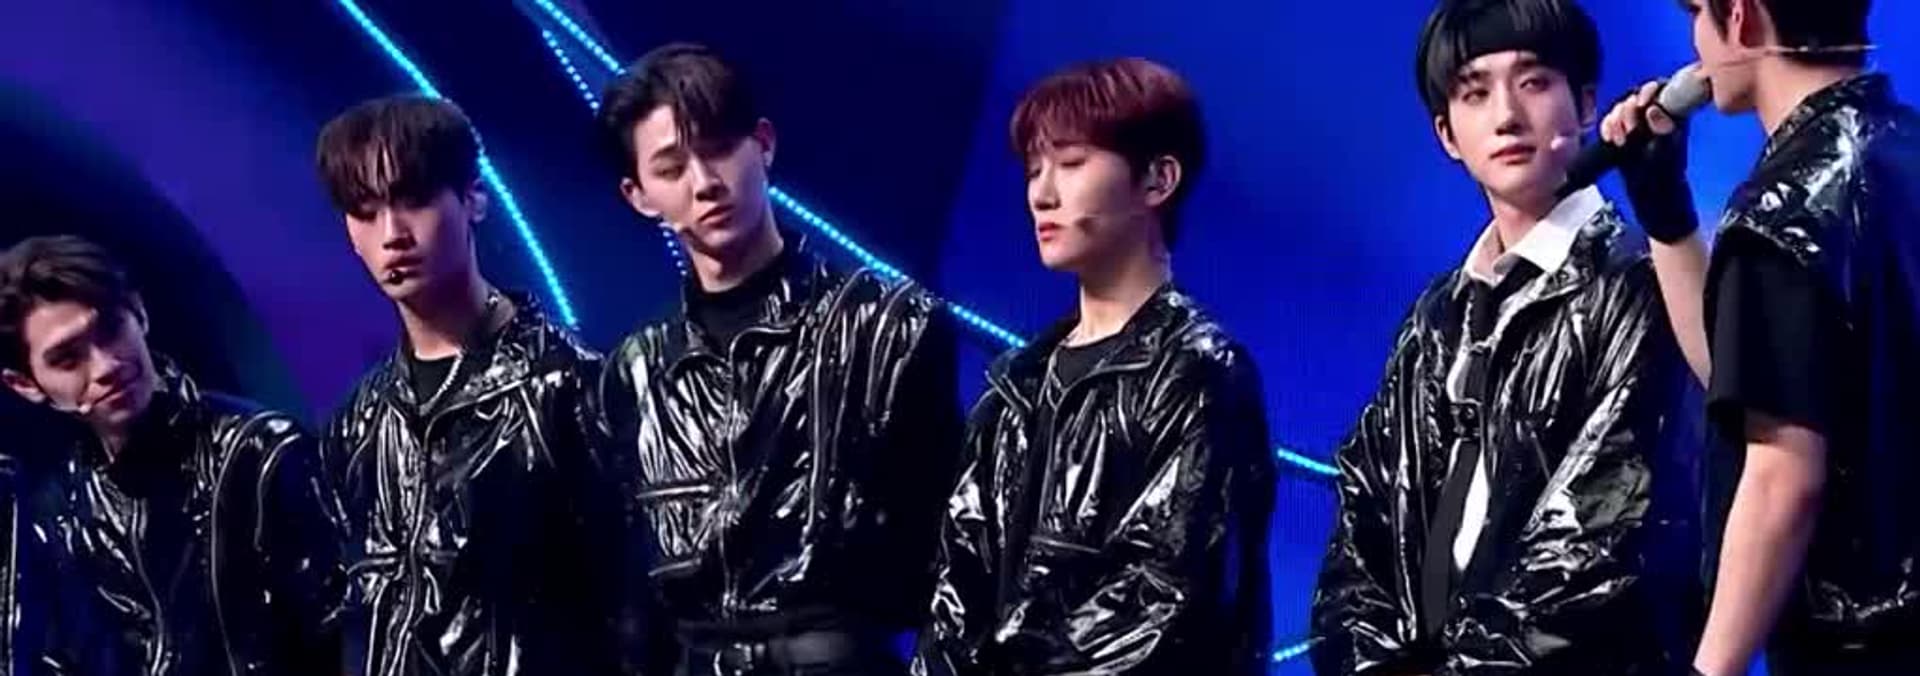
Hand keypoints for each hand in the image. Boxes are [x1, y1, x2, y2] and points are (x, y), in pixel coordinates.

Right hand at [1599, 80, 1699, 243]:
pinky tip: (1610, 139)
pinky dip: (1607, 127)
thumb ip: (1660, 128)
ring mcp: (1638, 126)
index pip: (1661, 88)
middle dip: (1628, 110)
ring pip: (1621, 108)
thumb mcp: (1665, 153)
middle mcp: (1655, 116)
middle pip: (1636, 96)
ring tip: (1620, 140)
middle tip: (1628, 130)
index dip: (1649, 91)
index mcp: (1673, 115)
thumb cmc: (1665, 178)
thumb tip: (1653, 110)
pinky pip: (1610, 121)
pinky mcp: (1623, 135)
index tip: (1641, 103)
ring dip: (1616, 121)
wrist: (1652, 200)